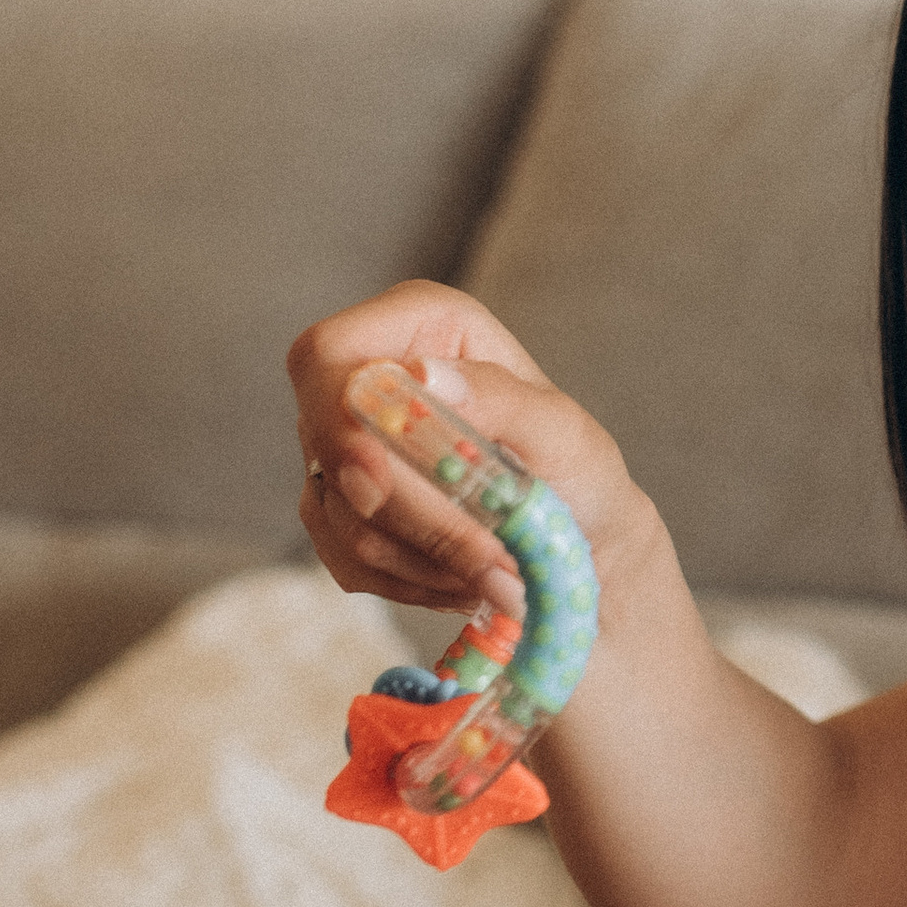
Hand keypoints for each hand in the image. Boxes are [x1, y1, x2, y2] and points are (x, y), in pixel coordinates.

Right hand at [287, 286, 656, 618]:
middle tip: (491, 555)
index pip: (328, 355)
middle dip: (409, 513)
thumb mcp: (565, 433)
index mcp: (420, 325)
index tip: (377, 481)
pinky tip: (466, 576)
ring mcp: (343, 449)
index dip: (335, 416)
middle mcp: (367, 380)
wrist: (579, 550)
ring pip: (339, 514)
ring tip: (500, 566)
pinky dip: (413, 581)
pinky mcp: (342, 514)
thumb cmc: (578, 476)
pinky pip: (346, 561)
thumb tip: (423, 375)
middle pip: (328, 444)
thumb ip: (500, 397)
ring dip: (426, 556)